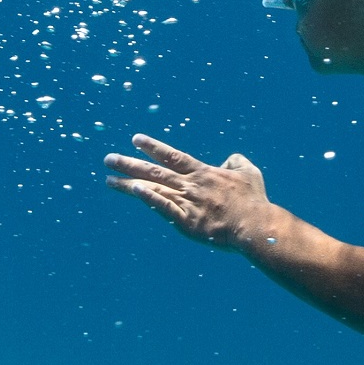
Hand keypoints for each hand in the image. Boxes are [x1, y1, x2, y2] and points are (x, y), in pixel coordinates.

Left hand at [104, 134, 273, 252]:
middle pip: (154, 171)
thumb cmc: (253, 200)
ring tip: (108, 180)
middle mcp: (190, 185)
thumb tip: (229, 158)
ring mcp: (186, 203)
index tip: (135, 139)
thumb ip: (237, 161)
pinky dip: (148, 198)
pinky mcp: (186, 222)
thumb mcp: (249, 172)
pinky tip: (134, 191)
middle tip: (108, 159)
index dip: (153, 146)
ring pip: (152, 189)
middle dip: (129, 164)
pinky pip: (163, 208)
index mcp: (203, 172)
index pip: (172, 156)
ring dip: (128, 184)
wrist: (255, 225)